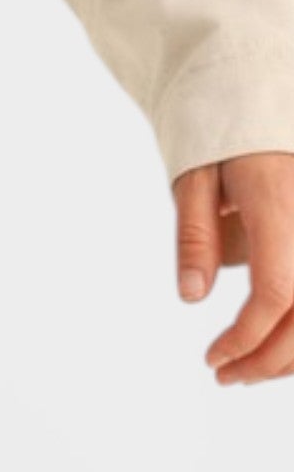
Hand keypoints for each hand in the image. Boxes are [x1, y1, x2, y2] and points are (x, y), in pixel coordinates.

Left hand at [173, 151, 293, 386]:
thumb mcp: (195, 175)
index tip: (213, 358)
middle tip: (225, 376)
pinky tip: (278, 347)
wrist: (261, 95)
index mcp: (279, 206)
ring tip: (250, 370)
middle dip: (270, 359)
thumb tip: (192, 297)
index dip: (248, 336)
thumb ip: (195, 235)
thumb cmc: (224, 132)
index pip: (277, 292)